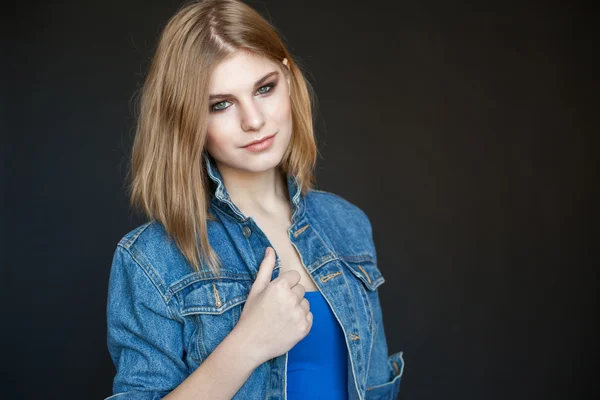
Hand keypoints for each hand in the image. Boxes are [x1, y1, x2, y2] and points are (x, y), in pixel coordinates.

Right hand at [234, 247, 312, 363]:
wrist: (250, 343)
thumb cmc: (251, 314)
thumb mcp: (256, 288)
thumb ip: (266, 267)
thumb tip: (270, 249)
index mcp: (281, 286)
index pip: (294, 277)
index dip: (285, 285)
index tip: (276, 295)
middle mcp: (292, 298)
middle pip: (300, 290)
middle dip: (291, 296)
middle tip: (276, 307)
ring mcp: (300, 314)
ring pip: (305, 303)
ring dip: (297, 308)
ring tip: (281, 317)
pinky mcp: (305, 328)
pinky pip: (309, 317)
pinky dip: (301, 320)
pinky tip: (288, 325)